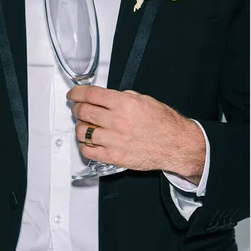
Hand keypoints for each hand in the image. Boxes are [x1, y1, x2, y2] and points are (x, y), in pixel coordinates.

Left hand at [67, 86, 205, 183]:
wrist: (176, 144)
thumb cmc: (165, 123)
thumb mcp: (146, 100)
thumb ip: (124, 97)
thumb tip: (107, 98)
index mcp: (124, 104)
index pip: (91, 95)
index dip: (77, 93)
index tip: (73, 94)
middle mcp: (117, 121)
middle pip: (83, 111)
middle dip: (77, 108)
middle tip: (77, 108)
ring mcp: (113, 140)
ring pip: (83, 131)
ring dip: (80, 127)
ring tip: (85, 125)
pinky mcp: (114, 157)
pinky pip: (88, 151)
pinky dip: (84, 145)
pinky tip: (89, 141)